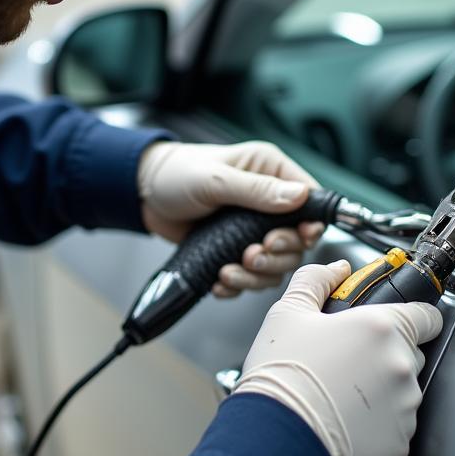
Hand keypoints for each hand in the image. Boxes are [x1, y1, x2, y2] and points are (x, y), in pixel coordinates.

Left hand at [137, 141, 325, 297]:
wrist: (143, 193)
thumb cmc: (177, 172)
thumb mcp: (216, 178)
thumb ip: (257, 190)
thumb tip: (299, 195)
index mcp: (271, 172)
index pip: (310, 199)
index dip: (310, 223)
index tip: (300, 238)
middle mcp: (268, 201)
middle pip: (296, 239)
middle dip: (277, 254)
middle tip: (252, 254)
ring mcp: (251, 228)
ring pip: (276, 263)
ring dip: (257, 273)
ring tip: (231, 270)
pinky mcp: (235, 249)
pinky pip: (251, 276)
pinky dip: (239, 284)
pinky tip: (221, 281)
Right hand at [233, 260, 442, 455]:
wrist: (275, 440)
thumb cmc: (281, 377)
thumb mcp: (287, 313)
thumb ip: (316, 280)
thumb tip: (338, 269)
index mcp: (380, 327)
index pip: (427, 314)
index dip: (414, 315)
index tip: (401, 320)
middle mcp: (400, 365)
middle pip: (410, 353)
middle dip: (385, 355)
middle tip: (347, 362)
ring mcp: (404, 407)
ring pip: (403, 391)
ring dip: (381, 391)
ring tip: (339, 394)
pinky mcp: (399, 443)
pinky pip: (395, 426)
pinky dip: (376, 424)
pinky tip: (344, 420)